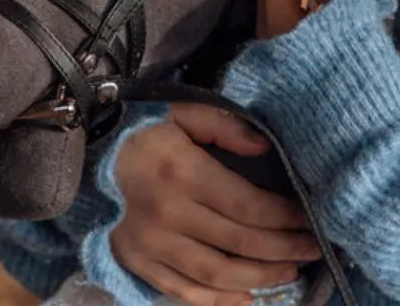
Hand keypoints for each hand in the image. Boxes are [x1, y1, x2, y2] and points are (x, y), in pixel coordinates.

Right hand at [111, 103, 322, 304]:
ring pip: (214, 274)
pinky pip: (182, 290)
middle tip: (313, 249)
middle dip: (282, 250)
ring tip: (289, 274)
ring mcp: (151, 245)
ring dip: (258, 279)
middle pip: (238, 243)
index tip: (310, 219)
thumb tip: (265, 148)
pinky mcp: (137, 263)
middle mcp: (168, 215)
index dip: (284, 218)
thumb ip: (225, 125)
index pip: (247, 206)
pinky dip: (216, 300)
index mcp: (183, 173)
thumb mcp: (183, 112)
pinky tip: (245, 299)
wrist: (86, 156)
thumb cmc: (144, 129)